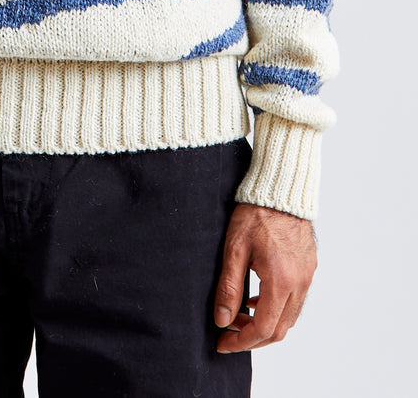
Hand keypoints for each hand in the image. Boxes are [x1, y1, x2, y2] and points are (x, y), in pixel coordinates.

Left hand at [214, 202, 316, 352]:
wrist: (280, 189)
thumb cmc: (255, 213)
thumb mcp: (234, 249)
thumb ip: (228, 287)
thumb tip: (222, 320)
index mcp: (281, 280)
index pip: (264, 328)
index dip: (242, 341)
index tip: (223, 342)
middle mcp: (300, 283)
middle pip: (280, 329)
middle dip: (253, 338)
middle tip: (229, 332)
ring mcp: (307, 276)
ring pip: (290, 318)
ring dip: (266, 325)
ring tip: (240, 315)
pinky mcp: (309, 268)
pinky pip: (296, 301)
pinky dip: (277, 309)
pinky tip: (257, 299)